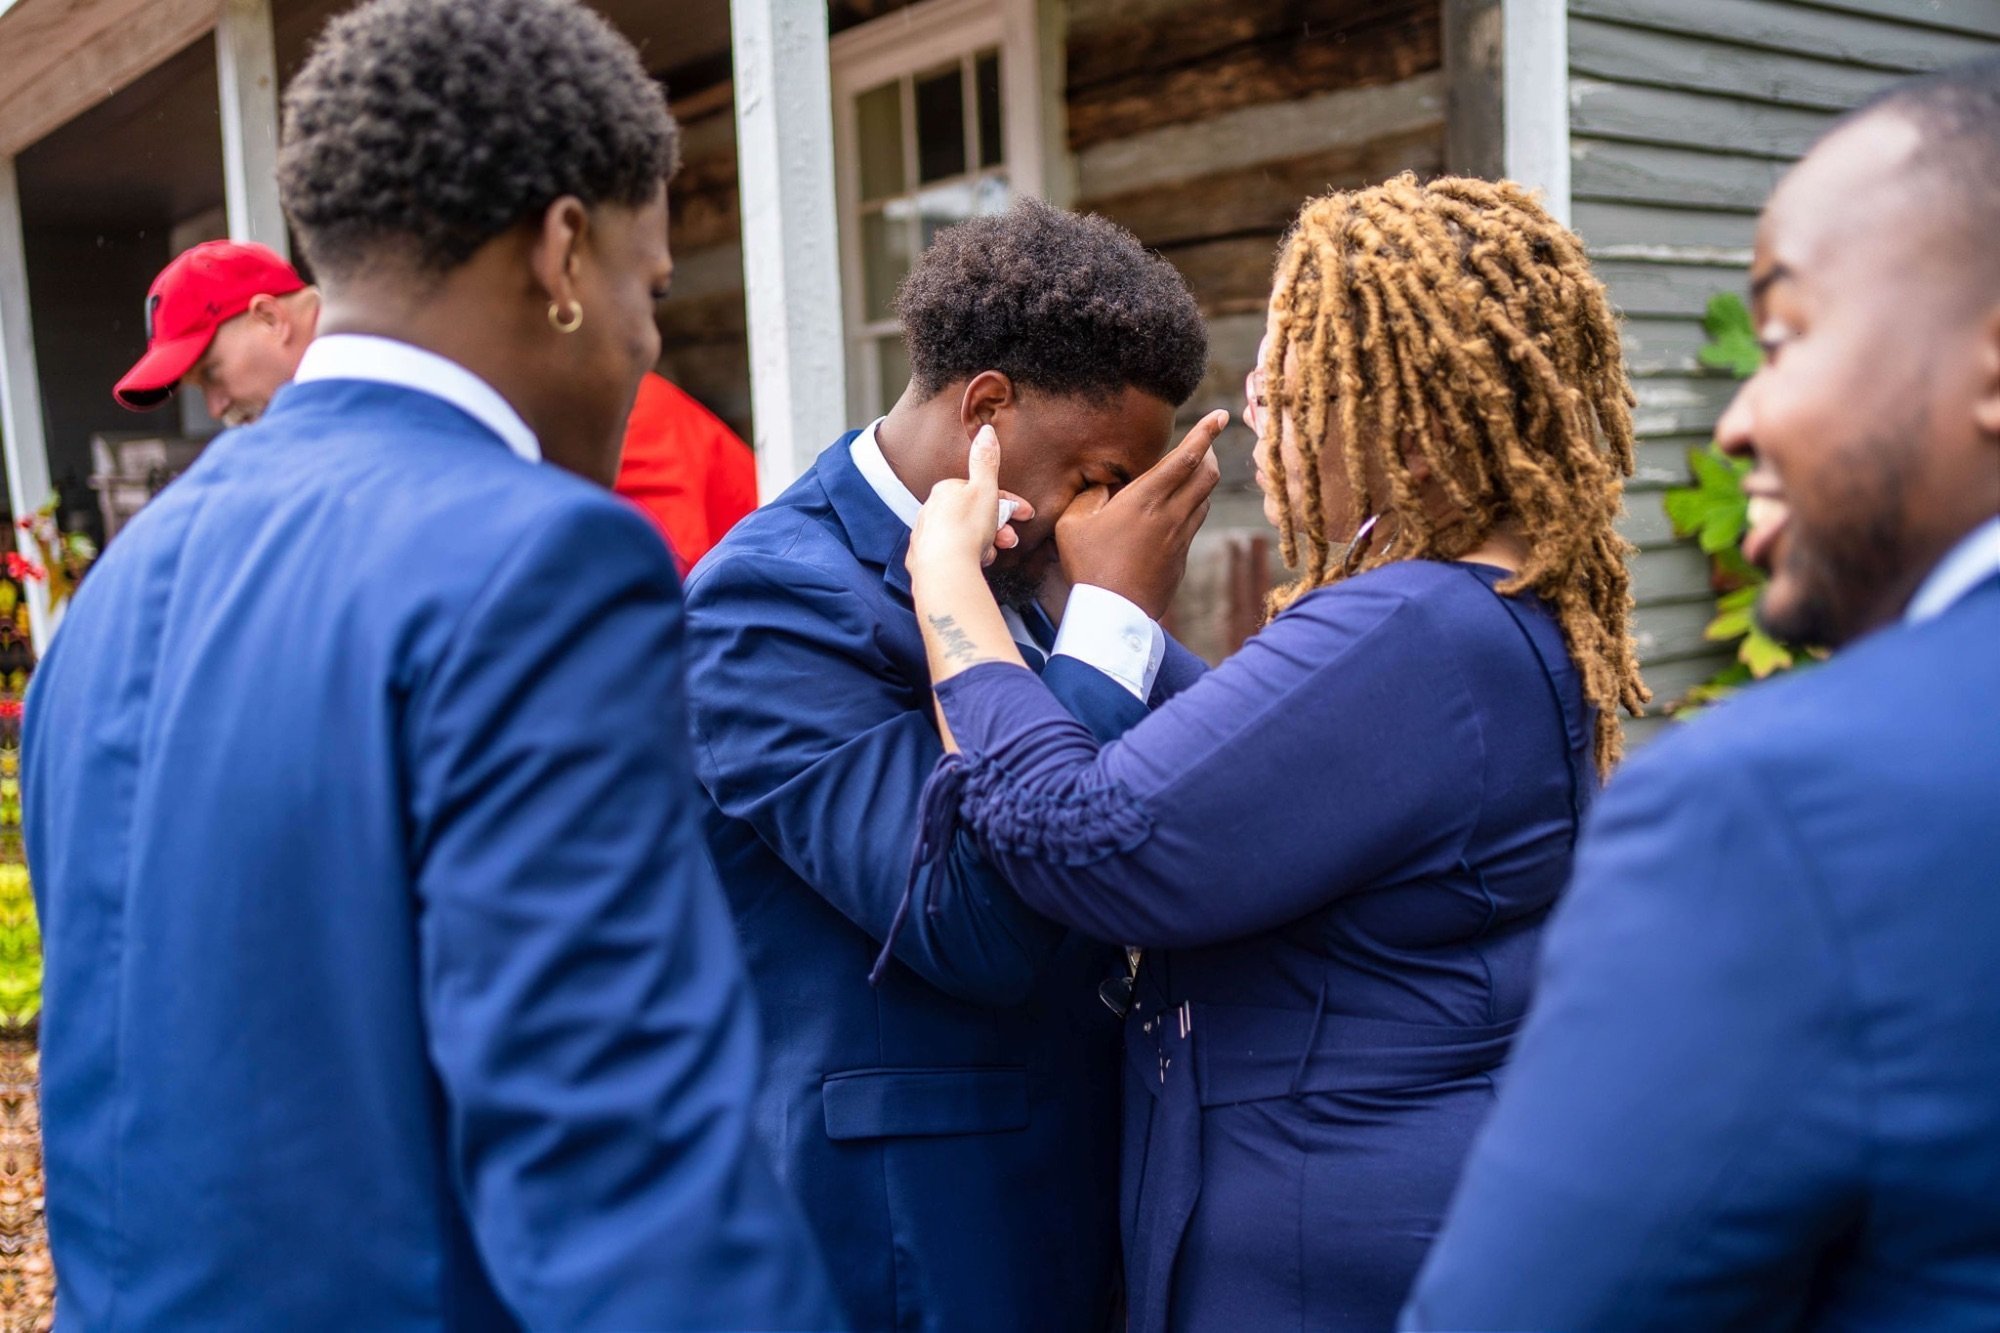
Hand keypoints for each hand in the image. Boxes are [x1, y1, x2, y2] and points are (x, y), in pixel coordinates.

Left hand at [907, 425, 1034, 575]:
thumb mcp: (984, 488)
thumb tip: (985, 430)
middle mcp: (930, 510)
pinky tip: (974, 564)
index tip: (1026, 515)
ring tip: (991, 555)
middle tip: (1010, 540)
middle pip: (973, 516)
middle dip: (997, 528)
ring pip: (964, 537)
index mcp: (945, 491)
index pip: (981, 491)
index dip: (1008, 503)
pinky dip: (967, 558)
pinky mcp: (922, 559)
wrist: (944, 569)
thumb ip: (986, 460)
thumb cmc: (966, 527)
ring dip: (984, 544)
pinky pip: (951, 555)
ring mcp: (924, 536)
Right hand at [1056, 410, 1226, 618]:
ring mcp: (1180, 538)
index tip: (1221, 416)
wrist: (1113, 615)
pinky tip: (1172, 513)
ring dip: (1200, 482)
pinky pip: (1193, 525)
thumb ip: (1089, 497)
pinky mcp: (1181, 559)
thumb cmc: (1088, 567)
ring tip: (1185, 476)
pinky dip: (1190, 509)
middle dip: (1208, 453)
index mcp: (1145, 499)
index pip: (1186, 457)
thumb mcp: (1073, 525)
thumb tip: (1102, 487)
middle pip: (1208, 475)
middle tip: (1201, 444)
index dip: (1206, 432)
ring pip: (1204, 500)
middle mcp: (1171, 515)